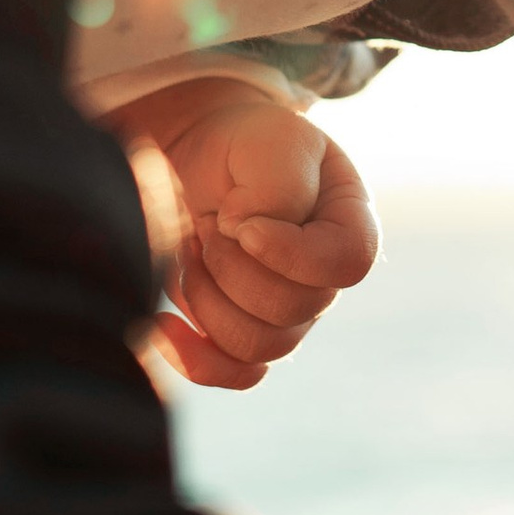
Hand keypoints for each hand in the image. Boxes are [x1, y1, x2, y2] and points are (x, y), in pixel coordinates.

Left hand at [115, 76, 379, 388]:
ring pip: (257, 345)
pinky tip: (164, 322)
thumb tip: (246, 234)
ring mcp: (289, 314)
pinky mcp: (245, 336)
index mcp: (349, 223)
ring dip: (206, 298)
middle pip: (293, 310)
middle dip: (231, 267)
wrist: (201, 157)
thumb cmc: (245, 144)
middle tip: (206, 223)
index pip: (349, 262)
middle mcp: (325, 278)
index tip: (238, 222)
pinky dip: (195, 357)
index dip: (291, 254)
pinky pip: (235, 373)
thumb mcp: (270, 140)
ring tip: (189, 250)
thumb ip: (278, 183)